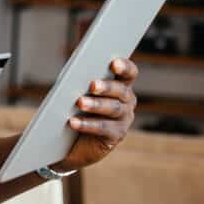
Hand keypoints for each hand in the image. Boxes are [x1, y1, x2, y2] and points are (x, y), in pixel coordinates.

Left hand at [54, 58, 137, 172]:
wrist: (76, 140)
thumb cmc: (78, 108)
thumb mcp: (81, 91)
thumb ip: (83, 81)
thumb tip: (75, 75)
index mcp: (121, 84)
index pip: (130, 72)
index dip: (124, 67)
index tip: (114, 63)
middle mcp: (127, 100)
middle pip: (121, 90)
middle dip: (107, 87)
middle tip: (93, 85)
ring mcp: (124, 119)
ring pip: (113, 108)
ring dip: (96, 105)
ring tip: (80, 103)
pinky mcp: (116, 135)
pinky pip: (103, 128)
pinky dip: (87, 124)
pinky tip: (74, 122)